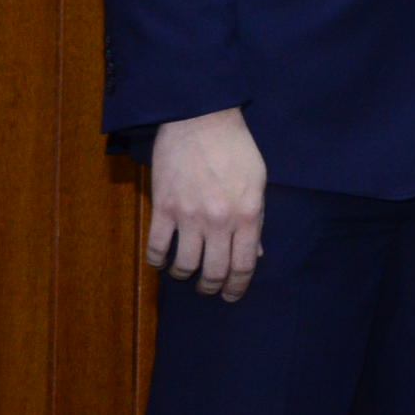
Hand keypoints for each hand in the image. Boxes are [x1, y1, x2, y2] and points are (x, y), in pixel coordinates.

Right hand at [147, 106, 266, 299]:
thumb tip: (254, 253)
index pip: (243, 265)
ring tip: (185, 273)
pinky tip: (162, 261)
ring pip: (184, 264)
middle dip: (211, 287)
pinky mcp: (163, 206)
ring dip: (184, 275)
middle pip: (214, 271)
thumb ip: (257, 220)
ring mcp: (189, 215)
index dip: (237, 287)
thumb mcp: (257, 183)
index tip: (231, 296)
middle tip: (208, 288)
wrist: (201, 119)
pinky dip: (158, 260)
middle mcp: (219, 221)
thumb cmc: (236, 149)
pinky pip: (157, 246)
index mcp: (248, 215)